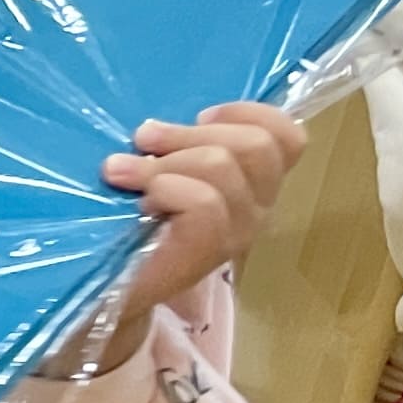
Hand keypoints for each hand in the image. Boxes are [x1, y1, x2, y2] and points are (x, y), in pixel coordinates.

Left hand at [102, 104, 306, 331]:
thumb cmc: (136, 223)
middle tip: (143, 140)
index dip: (248, 113)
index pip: (289, 137)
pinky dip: (163, 188)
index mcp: (255, 183)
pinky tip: (139, 203)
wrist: (113, 288)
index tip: (199, 117)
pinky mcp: (212, 249)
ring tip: (122, 174)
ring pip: (221, 165)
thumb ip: (183, 147)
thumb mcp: (167, 172)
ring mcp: (240, 231)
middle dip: (190, 133)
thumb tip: (156, 125)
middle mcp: (259, 207)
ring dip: (160, 161)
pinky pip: (203, 200)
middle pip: (257, 144)